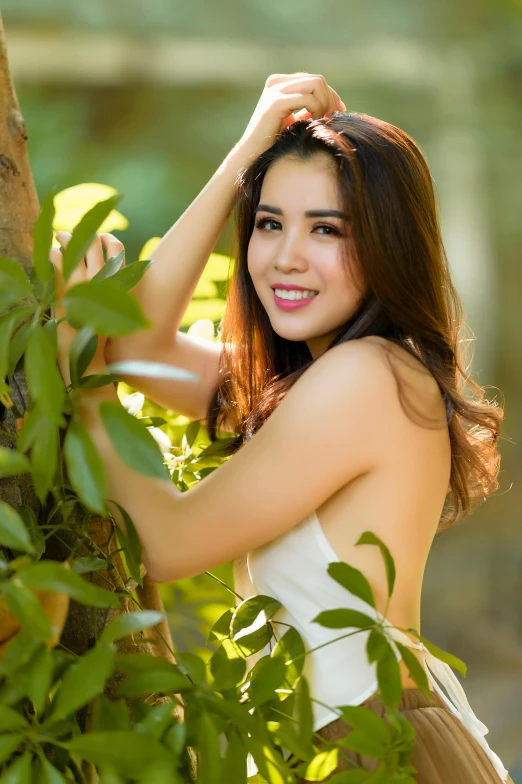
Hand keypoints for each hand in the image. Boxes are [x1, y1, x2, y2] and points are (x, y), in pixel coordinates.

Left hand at [50, 232, 124, 386]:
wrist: (87, 356)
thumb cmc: (101, 335)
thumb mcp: (116, 310)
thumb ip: (113, 289)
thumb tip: (106, 270)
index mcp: (118, 282)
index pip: (116, 246)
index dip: (106, 238)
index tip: (99, 239)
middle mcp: (102, 278)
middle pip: (93, 240)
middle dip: (82, 233)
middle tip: (71, 235)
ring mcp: (82, 282)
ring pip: (72, 245)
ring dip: (64, 238)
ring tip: (60, 238)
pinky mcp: (64, 289)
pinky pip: (56, 259)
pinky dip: (52, 254)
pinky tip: (51, 256)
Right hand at [239, 73, 345, 156]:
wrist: (252, 155)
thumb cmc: (273, 142)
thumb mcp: (294, 121)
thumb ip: (307, 108)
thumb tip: (331, 102)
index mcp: (279, 83)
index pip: (313, 80)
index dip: (331, 94)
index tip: (339, 111)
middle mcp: (276, 82)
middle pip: (317, 80)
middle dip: (330, 99)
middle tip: (331, 118)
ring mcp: (274, 91)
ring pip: (316, 84)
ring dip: (325, 103)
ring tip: (322, 120)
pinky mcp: (275, 103)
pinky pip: (308, 98)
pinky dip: (317, 109)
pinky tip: (314, 122)